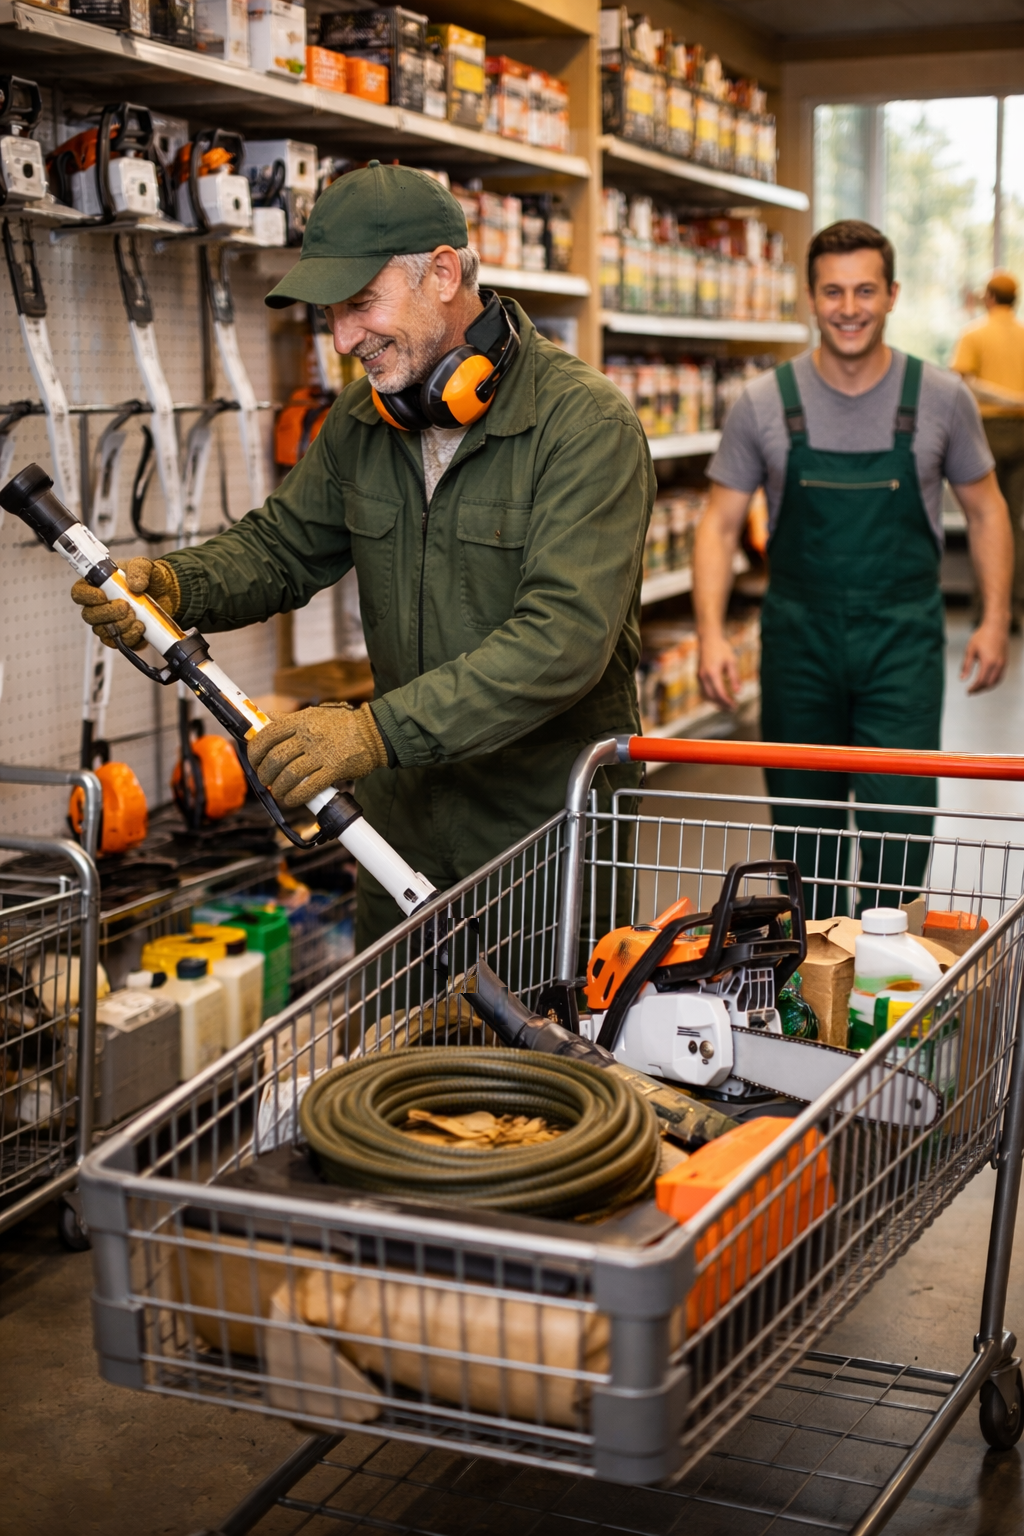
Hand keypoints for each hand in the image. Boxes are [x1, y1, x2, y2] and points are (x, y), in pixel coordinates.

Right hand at [71, 558, 179, 650]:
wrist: (165, 593)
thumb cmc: (147, 578)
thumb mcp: (145, 566)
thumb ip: (139, 569)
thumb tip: (135, 585)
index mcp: (96, 586)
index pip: (79, 593)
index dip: (87, 596)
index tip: (103, 595)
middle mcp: (98, 607)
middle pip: (89, 616)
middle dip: (108, 613)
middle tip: (126, 606)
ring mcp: (109, 623)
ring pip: (103, 632)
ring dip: (121, 625)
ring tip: (137, 616)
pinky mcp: (122, 636)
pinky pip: (119, 643)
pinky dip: (130, 637)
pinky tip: (141, 627)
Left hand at [247, 702, 387, 807]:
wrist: (374, 732)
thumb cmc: (343, 724)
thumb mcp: (314, 714)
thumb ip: (290, 719)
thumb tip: (267, 718)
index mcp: (301, 721)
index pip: (267, 735)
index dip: (255, 752)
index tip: (254, 761)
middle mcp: (309, 736)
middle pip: (275, 758)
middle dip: (265, 773)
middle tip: (265, 780)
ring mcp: (321, 753)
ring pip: (289, 775)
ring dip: (279, 788)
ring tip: (278, 792)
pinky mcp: (334, 770)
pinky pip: (308, 788)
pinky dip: (296, 797)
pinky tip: (292, 800)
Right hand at [698, 633, 739, 709]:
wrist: (708, 640)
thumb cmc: (721, 649)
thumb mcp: (732, 661)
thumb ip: (735, 677)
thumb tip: (738, 692)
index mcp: (713, 673)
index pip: (720, 693)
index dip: (728, 701)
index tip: (735, 706)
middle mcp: (704, 677)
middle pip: (712, 697)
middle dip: (722, 705)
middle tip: (733, 708)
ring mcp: (699, 677)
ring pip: (706, 696)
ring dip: (715, 703)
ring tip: (726, 706)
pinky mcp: (698, 676)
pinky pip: (703, 691)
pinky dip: (710, 697)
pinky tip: (718, 698)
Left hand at [961, 619, 1008, 693]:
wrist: (996, 626)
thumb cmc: (982, 636)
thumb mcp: (970, 650)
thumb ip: (966, 666)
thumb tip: (962, 679)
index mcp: (988, 662)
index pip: (981, 681)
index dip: (974, 688)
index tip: (967, 691)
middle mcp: (997, 664)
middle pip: (989, 684)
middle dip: (979, 690)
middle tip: (971, 692)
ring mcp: (1003, 663)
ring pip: (996, 682)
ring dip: (987, 687)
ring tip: (977, 689)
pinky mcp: (1005, 662)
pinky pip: (1000, 676)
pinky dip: (993, 682)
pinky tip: (986, 682)